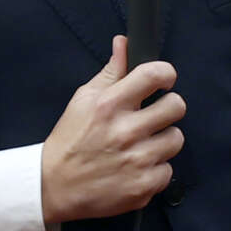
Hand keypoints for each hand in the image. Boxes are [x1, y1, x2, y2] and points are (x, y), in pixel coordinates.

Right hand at [40, 38, 184, 223]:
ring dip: (162, 141)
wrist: (53, 187)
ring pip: (176, 138)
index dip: (165, 74)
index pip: (154, 75)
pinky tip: (135, 168)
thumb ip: (110, 72)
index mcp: (109, 105)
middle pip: (177, 106)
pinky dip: (155, 170)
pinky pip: (168, 170)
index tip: (163, 81)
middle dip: (168, 108)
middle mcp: (125, 131)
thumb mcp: (83, 100)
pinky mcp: (143, 186)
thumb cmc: (70, 141)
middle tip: (152, 117)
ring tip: (140, 145)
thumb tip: (124, 43)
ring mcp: (137, 160)